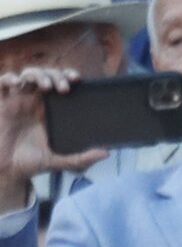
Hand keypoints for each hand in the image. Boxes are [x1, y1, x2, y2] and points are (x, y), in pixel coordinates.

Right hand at [0, 68, 106, 205]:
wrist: (9, 171)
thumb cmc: (32, 164)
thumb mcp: (60, 161)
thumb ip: (82, 158)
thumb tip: (106, 153)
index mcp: (50, 110)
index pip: (60, 84)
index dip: (67, 76)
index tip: (78, 79)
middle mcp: (34, 101)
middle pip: (46, 75)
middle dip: (56, 75)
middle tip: (65, 88)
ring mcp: (17, 101)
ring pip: (27, 75)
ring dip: (38, 74)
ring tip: (47, 86)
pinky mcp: (2, 104)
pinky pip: (2, 84)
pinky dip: (8, 78)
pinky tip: (17, 82)